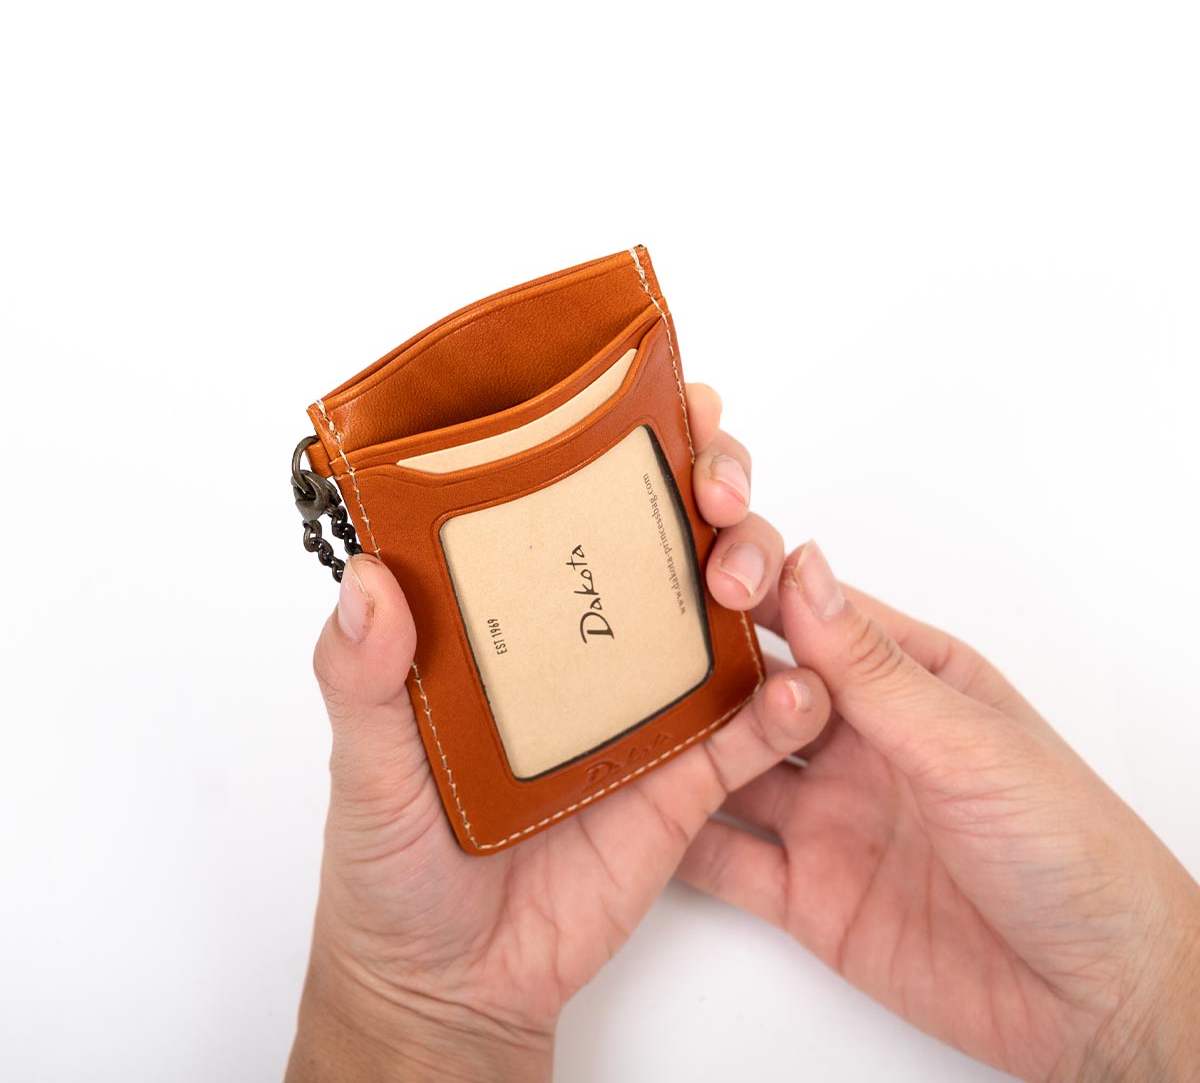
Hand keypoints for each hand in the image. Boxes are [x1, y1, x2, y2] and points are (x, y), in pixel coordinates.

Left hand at [285, 387, 832, 1082]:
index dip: (621, 440)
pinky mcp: (686, 779)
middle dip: (711, 485)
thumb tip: (368, 582)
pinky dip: (785, 707)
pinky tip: (797, 692)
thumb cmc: (395, 867)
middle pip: (668, 534)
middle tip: (715, 486)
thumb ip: (364, 680)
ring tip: (748, 583)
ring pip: (724, 611)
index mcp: (515, 619)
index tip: (659, 396)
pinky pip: (752, 732)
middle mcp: (589, 645)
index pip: (571, 503)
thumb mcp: (365, 767)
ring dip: (757, 574)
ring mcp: (645, 706)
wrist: (453, 986)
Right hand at [677, 541, 1199, 1082]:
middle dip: (698, 663)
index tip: (688, 568)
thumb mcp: (966, 741)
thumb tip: (803, 569)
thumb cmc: (1068, 847)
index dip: (751, 588)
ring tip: (613, 720)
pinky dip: (675, 839)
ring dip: (678, 747)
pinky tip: (629, 817)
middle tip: (630, 641)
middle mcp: (856, 739)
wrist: (1095, 998)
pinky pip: (725, 856)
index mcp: (905, 681)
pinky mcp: (805, 891)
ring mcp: (826, 814)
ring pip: (727, 767)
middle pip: (756, 688)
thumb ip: (872, 667)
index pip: (810, 616)